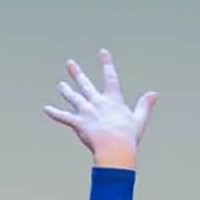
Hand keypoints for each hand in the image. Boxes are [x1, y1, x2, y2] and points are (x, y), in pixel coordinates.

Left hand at [44, 53, 151, 168]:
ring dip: (66, 90)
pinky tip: (46, 108)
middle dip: (77, 73)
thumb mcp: (139, 119)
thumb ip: (144, 105)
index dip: (106, 63)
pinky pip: (63, 117)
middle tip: (70, 64)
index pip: (110, 77)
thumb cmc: (128, 136)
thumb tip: (153, 94)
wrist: (115, 147)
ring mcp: (86, 111)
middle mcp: (97, 102)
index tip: (102, 52)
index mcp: (113, 100)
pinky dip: (55, 113)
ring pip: (73, 98)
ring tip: (60, 85)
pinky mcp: (78, 123)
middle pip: (85, 84)